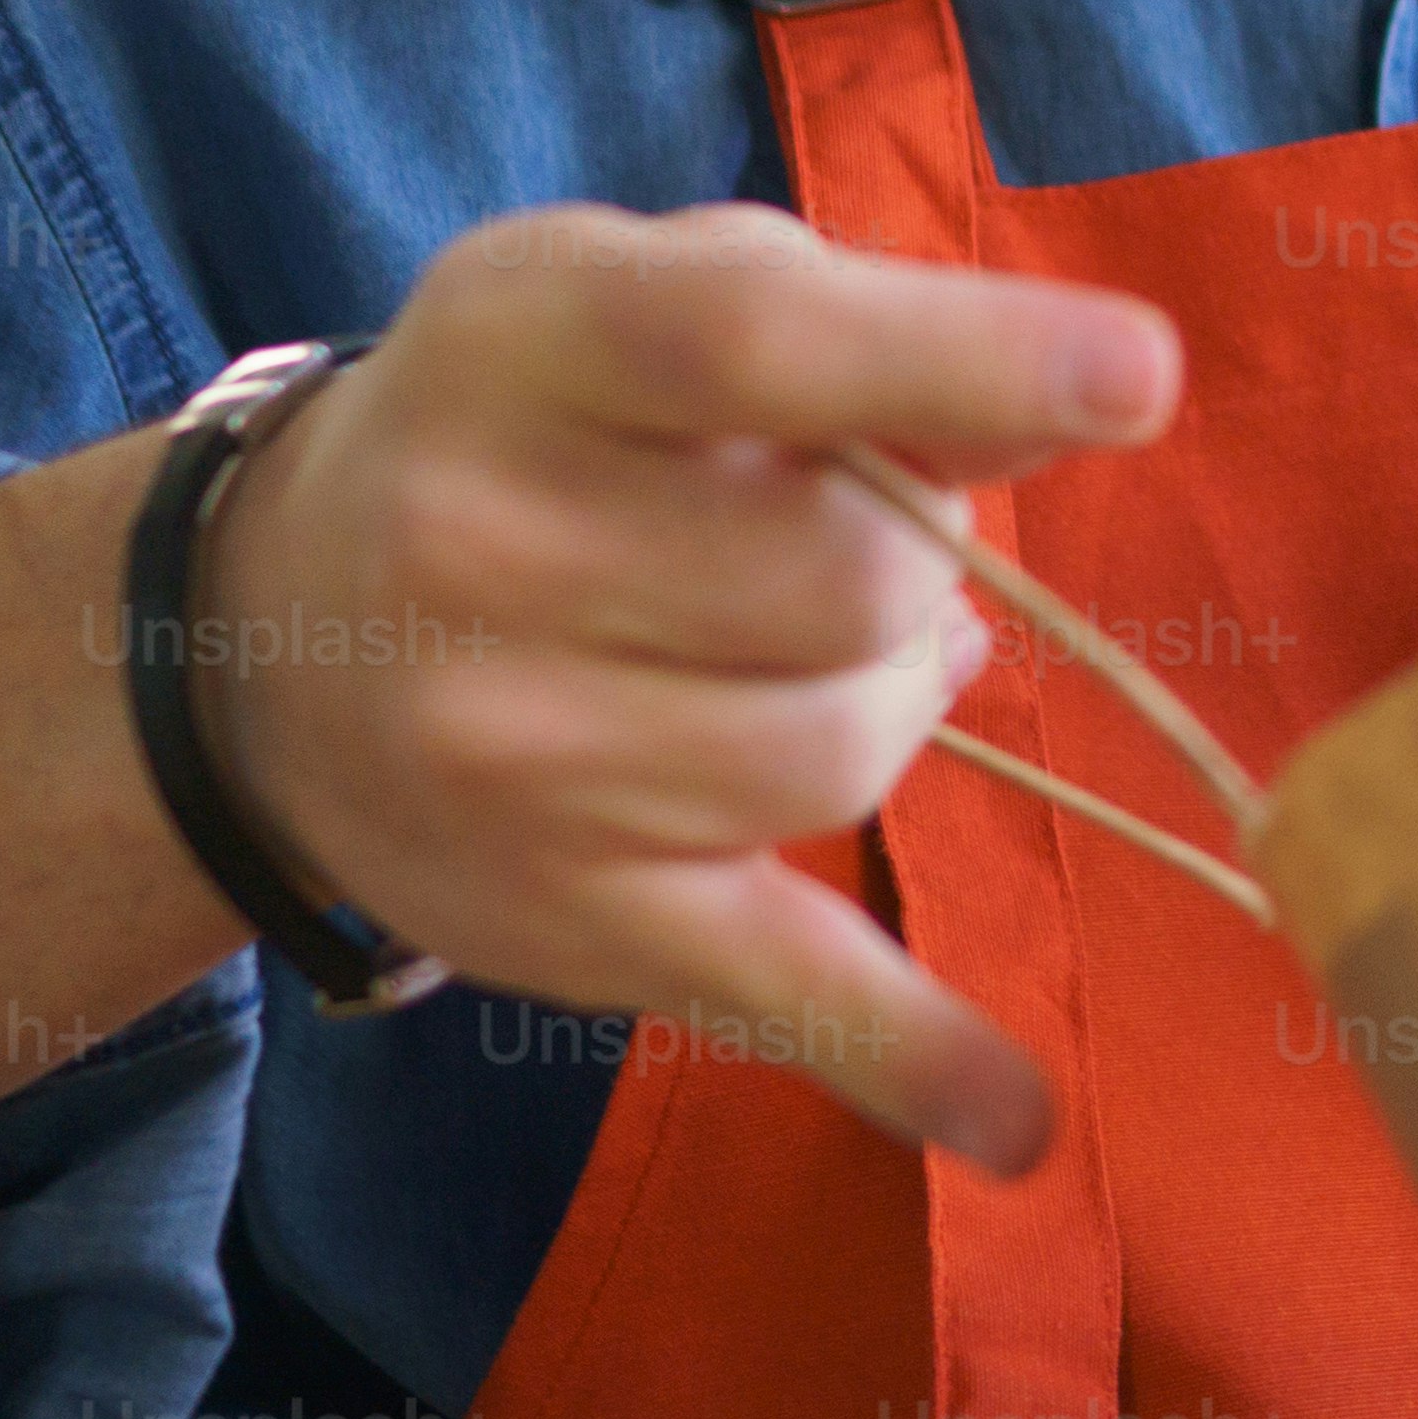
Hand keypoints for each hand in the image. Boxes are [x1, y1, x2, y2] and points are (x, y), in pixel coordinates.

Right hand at [203, 202, 1182, 1163]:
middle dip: (913, 560)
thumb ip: (865, 334)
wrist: (275, 635)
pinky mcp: (567, 925)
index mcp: (531, 340)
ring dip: (890, 700)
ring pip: (845, 751)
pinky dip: (912, 1061)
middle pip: (848, 580)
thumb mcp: (655, 298)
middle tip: (841, 542)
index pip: (754, 342)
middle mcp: (481, 547)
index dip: (959, 361)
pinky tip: (1011, 1120)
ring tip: (807, 660)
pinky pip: (780, 997)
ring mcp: (510, 759)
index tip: (1141, 382)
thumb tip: (1082, 407)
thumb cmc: (537, 426)